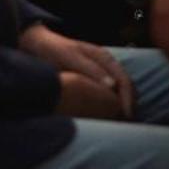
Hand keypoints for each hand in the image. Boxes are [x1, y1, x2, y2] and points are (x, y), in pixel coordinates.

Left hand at [19, 24, 136, 116]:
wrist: (39, 45)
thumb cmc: (55, 50)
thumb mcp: (72, 59)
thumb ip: (91, 70)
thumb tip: (113, 86)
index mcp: (104, 58)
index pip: (124, 80)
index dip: (128, 99)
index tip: (127, 115)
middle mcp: (106, 64)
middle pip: (126, 86)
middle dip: (129, 104)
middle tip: (126, 124)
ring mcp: (100, 71)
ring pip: (119, 90)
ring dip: (122, 105)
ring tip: (119, 123)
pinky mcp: (92, 79)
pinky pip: (108, 92)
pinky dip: (111, 104)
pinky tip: (106, 116)